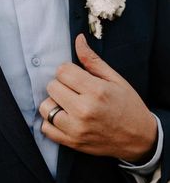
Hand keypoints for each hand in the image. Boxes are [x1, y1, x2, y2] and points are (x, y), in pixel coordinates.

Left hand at [39, 34, 157, 162]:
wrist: (138, 138)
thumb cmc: (128, 106)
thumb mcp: (115, 80)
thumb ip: (93, 61)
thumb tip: (78, 39)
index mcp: (96, 91)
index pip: (62, 71)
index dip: (68, 71)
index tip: (76, 77)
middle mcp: (83, 110)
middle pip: (52, 87)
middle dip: (61, 85)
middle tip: (74, 90)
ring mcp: (76, 129)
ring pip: (45, 107)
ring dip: (54, 103)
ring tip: (68, 104)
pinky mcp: (72, 142)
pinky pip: (46, 128)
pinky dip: (51, 122)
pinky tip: (64, 118)